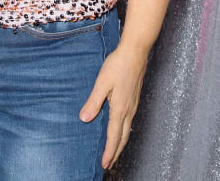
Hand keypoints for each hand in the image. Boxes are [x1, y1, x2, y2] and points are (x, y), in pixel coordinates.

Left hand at [79, 43, 147, 168]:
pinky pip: (129, 122)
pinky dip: (124, 132)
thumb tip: (84, 119)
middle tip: (109, 165)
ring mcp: (133, 106)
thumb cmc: (117, 66)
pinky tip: (120, 131)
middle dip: (115, 152)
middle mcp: (129, 111)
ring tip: (114, 152)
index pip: (113, 136)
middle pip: (123, 137)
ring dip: (120, 144)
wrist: (135, 53)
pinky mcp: (134, 100)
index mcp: (120, 109)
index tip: (104, 164)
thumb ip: (93, 101)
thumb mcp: (101, 83)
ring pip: (127, 131)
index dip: (109, 151)